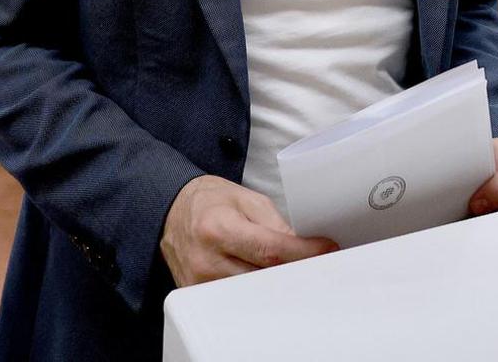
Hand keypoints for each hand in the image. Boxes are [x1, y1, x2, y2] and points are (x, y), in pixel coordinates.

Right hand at [160, 175, 336, 287]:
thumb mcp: (246, 199)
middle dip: (293, 268)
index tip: (325, 249)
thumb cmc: (209, 201)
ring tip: (288, 265)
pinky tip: (264, 275)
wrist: (172, 211)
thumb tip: (304, 246)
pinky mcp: (197, 294)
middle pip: (264, 276)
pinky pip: (235, 298)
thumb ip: (276, 223)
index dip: (303, 253)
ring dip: (275, 280)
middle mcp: (207, 259)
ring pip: (253, 291)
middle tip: (312, 259)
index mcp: (219, 228)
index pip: (270, 250)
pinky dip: (255, 288)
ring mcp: (200, 282)